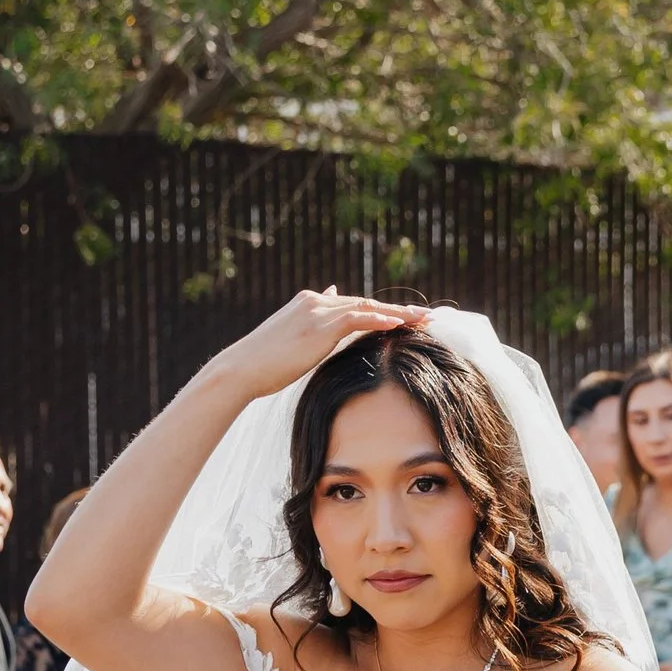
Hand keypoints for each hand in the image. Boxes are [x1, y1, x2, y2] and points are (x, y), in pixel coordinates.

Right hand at [211, 287, 424, 403]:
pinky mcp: (320, 326)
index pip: (354, 305)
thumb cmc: (263, 363)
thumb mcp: (291, 341)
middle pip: (366, 303)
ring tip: (426, 320)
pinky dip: (380, 320)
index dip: (382, 312)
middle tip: (429, 316)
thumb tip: (330, 303)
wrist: (242, 368)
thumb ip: (312, 326)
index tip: (407, 318)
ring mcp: (318, 311)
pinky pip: (358, 319)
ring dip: (399, 314)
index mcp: (309, 304)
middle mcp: (315, 301)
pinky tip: (401, 325)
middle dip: (399, 311)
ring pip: (368, 308)